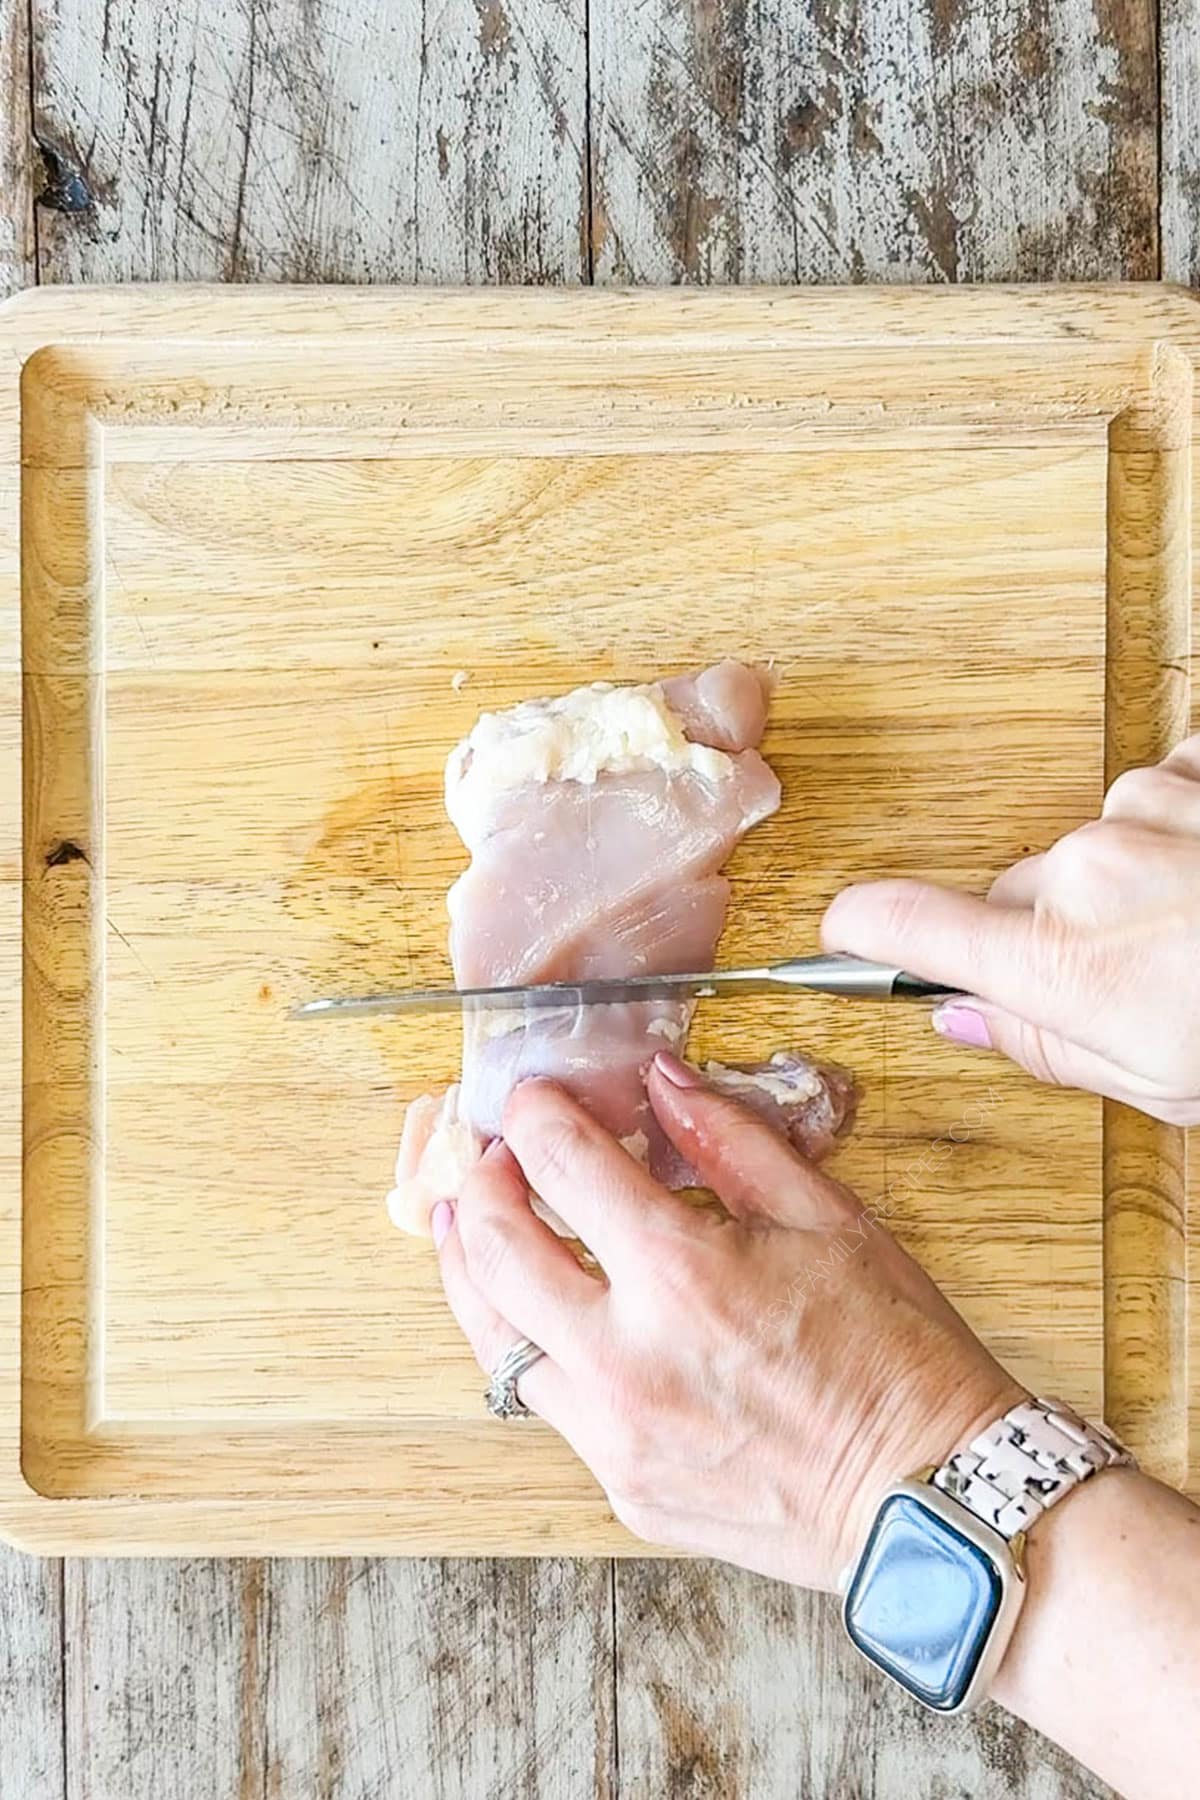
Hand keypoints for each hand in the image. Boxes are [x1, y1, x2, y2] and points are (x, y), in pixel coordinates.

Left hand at [432, 1061, 1019, 1586]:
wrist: (935, 1498)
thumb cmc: (897, 1358)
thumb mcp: (828, 1220)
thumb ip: (732, 1142)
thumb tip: (664, 1085)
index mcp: (684, 1275)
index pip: (564, 1166)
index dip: (537, 1116)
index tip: (534, 1102)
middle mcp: (629, 1358)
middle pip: (497, 1250)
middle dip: (480, 1186)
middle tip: (490, 1158)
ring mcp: (618, 1433)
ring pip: (496, 1340)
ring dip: (477, 1272)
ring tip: (475, 1230)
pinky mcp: (624, 1486)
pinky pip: (551, 1405)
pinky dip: (538, 1348)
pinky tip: (550, 1318)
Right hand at [822, 735, 1199, 1124]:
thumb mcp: (1163, 1085)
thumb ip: (1050, 1046)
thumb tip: (969, 1016)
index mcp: (1062, 963)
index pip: (907, 927)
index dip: (860, 930)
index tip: (845, 933)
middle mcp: (1085, 870)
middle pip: (1016, 896)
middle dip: (1048, 933)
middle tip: (1125, 981)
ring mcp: (1139, 809)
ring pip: (1088, 850)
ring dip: (1123, 884)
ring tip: (1192, 930)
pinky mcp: (1192, 769)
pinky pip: (1151, 801)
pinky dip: (1175, 834)